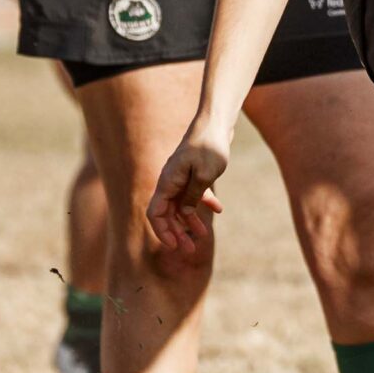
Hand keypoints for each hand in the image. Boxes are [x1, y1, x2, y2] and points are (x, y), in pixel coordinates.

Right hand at [145, 127, 230, 266]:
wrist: (216, 122)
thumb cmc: (210, 146)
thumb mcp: (205, 174)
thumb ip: (193, 195)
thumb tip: (185, 213)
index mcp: (167, 182)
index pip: (155, 213)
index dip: (162, 232)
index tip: (175, 246)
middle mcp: (170, 181)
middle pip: (167, 213)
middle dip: (177, 233)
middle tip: (191, 250)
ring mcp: (181, 177)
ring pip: (180, 205)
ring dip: (190, 221)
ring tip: (203, 236)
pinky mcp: (192, 173)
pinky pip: (194, 193)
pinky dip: (203, 202)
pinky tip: (218, 210)